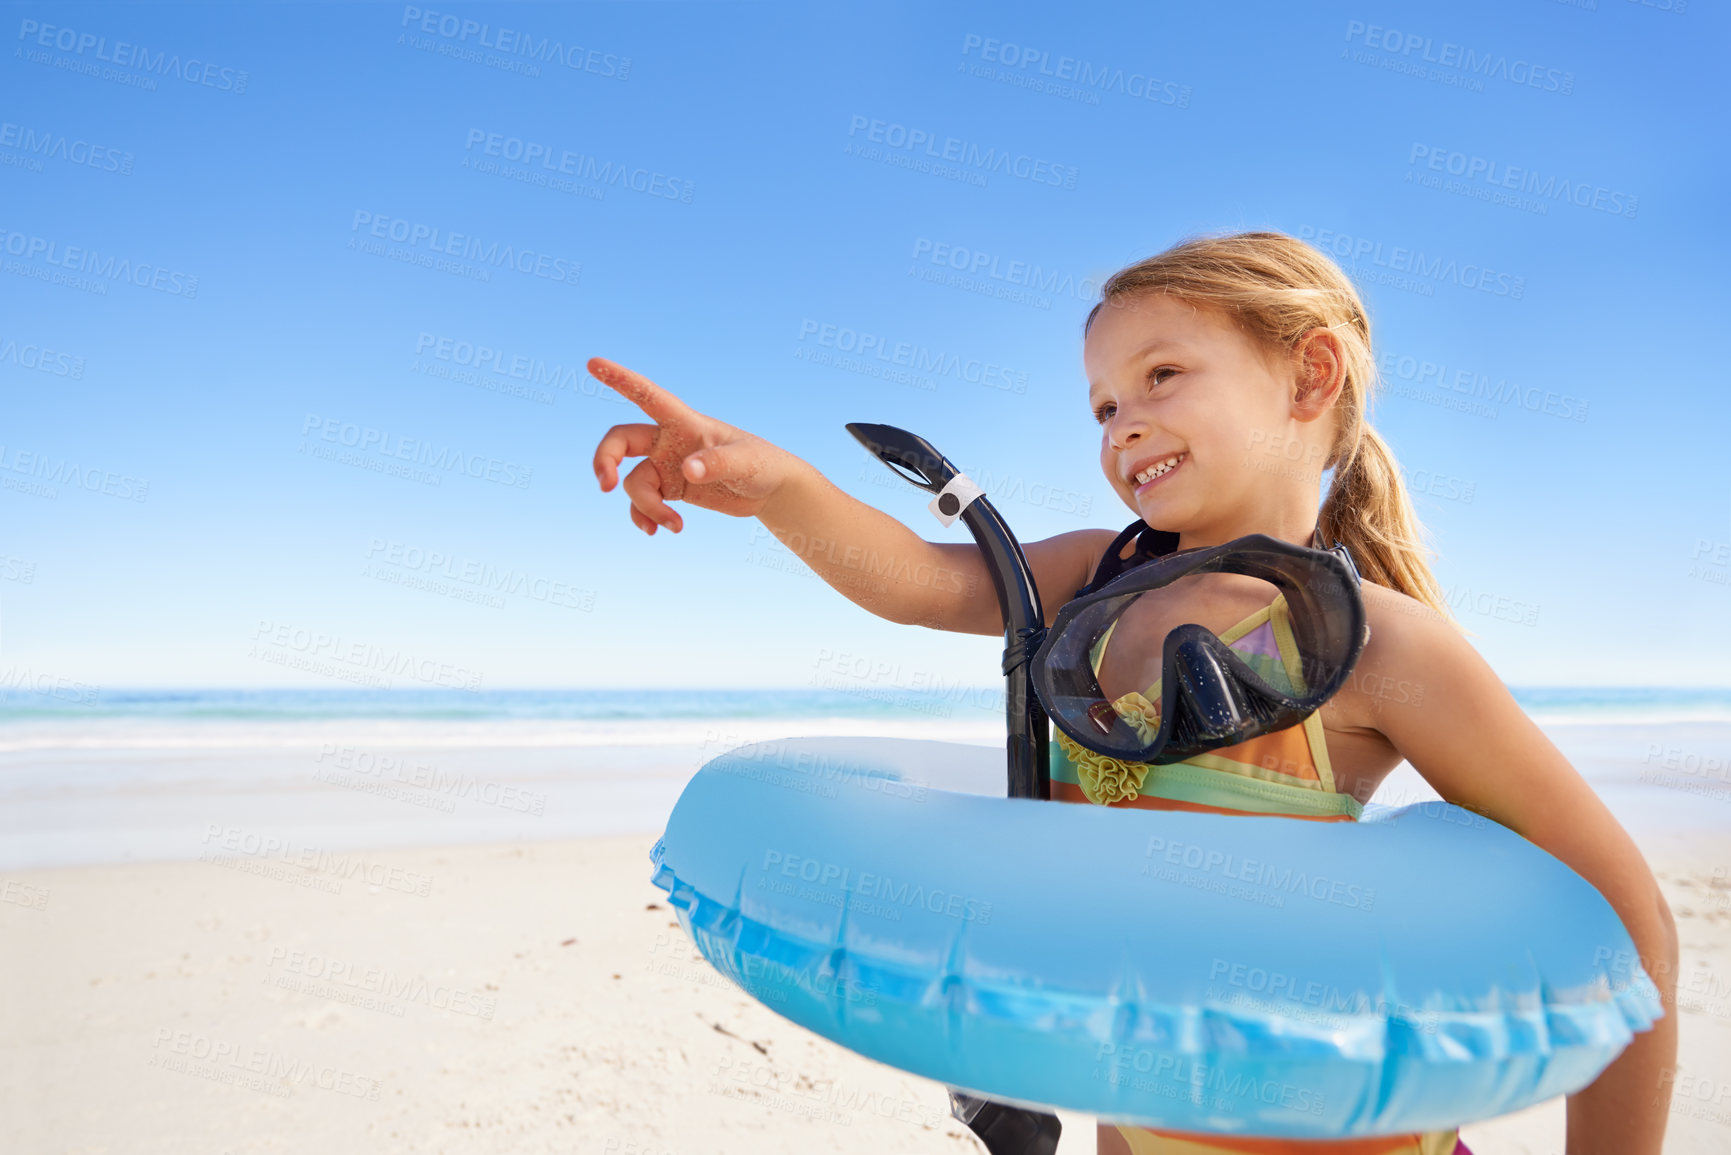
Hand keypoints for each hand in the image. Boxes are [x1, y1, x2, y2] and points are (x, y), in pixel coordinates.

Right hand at [589, 357, 794, 534]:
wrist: (770, 490)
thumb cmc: (762, 464)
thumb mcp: (745, 462)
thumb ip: (717, 462)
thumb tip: (687, 470)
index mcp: (684, 422)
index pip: (647, 395)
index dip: (620, 379)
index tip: (593, 363)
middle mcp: (668, 441)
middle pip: (620, 442)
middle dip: (605, 460)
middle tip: (606, 485)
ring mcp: (666, 465)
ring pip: (633, 483)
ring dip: (646, 507)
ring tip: (673, 526)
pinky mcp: (671, 489)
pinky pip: (642, 502)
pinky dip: (645, 517)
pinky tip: (659, 530)